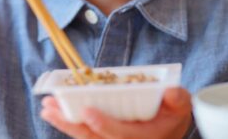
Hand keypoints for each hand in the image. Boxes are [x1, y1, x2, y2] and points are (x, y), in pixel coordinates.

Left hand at [40, 88, 191, 138]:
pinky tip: (53, 112)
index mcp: (147, 138)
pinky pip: (84, 134)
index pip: (122, 135)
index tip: (87, 111)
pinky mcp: (103, 138)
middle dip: (72, 125)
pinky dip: (68, 123)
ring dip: (64, 123)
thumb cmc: (173, 112)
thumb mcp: (181, 104)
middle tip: (52, 108)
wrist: (168, 128)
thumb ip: (178, 99)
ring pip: (86, 138)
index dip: (104, 124)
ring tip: (46, 109)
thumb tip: (172, 93)